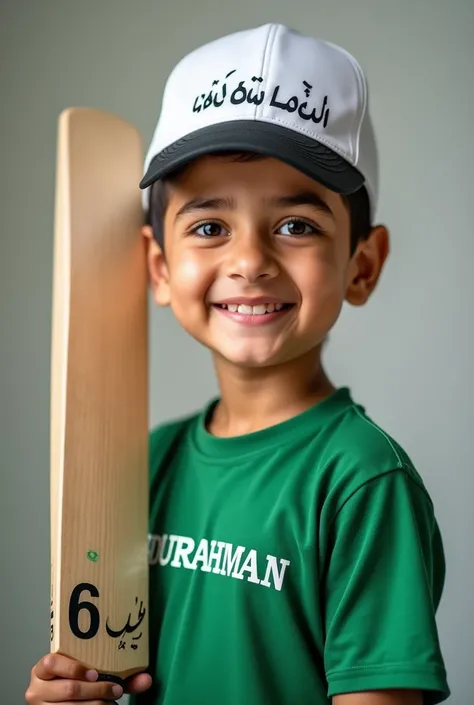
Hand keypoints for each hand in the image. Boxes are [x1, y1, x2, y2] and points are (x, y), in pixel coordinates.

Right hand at [25, 653, 152, 702]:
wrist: (61, 700)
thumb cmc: (76, 681)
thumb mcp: (91, 673)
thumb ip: (118, 673)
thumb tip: (147, 679)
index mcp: (43, 668)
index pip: (52, 663)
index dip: (74, 668)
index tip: (95, 673)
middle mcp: (37, 689)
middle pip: (69, 690)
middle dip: (97, 690)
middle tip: (115, 690)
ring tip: (111, 702)